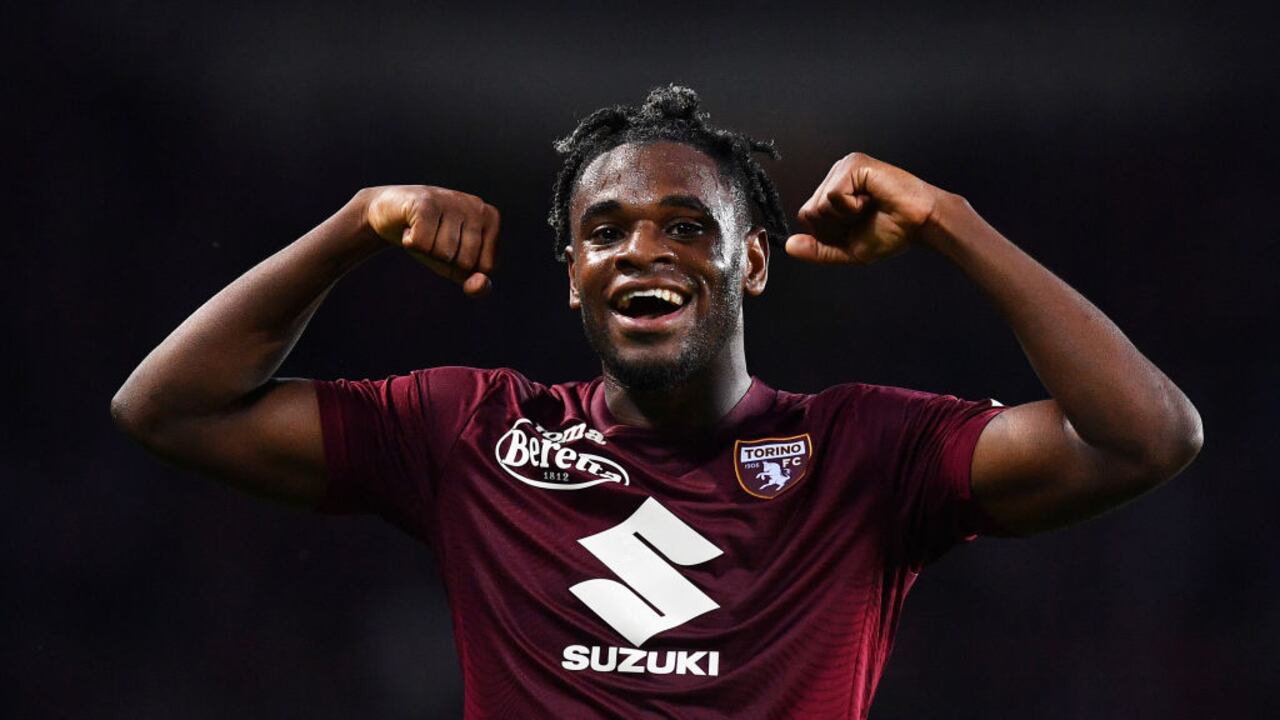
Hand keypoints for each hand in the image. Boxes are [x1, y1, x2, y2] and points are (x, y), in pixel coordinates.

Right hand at [364, 185, 499, 295]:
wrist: (390, 214)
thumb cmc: (430, 240)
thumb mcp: (456, 266)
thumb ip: (475, 283)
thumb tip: (480, 285)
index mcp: (491, 219)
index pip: (486, 268)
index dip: (462, 266)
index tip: (450, 246)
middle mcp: (477, 207)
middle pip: (465, 262)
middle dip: (443, 259)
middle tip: (433, 238)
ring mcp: (452, 201)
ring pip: (443, 253)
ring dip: (425, 250)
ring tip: (421, 231)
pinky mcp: (426, 201)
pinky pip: (422, 243)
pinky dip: (410, 242)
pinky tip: (409, 227)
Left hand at [786, 153, 948, 264]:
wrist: (920, 224)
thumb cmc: (891, 232)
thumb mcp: (848, 250)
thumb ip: (819, 250)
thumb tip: (789, 246)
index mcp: (832, 193)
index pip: (807, 218)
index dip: (828, 233)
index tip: (856, 227)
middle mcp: (834, 177)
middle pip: (809, 213)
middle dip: (836, 227)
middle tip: (864, 217)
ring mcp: (842, 168)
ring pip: (818, 206)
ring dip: (845, 217)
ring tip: (869, 208)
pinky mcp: (852, 165)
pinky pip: (832, 196)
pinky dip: (851, 207)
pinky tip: (870, 200)